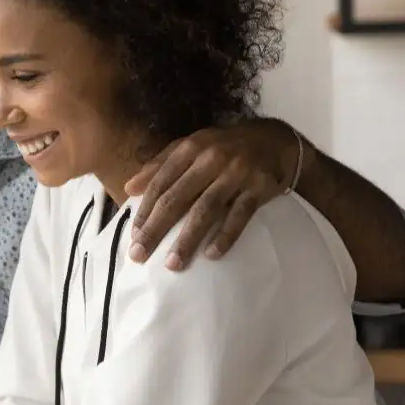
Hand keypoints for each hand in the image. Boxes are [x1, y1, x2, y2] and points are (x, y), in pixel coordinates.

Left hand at [124, 119, 300, 270]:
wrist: (275, 140)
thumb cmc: (223, 148)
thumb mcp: (191, 148)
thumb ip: (159, 165)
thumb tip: (129, 188)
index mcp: (189, 149)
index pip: (160, 183)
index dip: (145, 211)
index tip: (133, 236)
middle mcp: (210, 159)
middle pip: (177, 198)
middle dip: (155, 229)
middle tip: (139, 255)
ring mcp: (236, 173)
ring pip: (206, 210)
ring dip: (187, 239)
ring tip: (173, 264)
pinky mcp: (259, 187)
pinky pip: (240, 215)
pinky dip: (225, 236)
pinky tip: (211, 254)